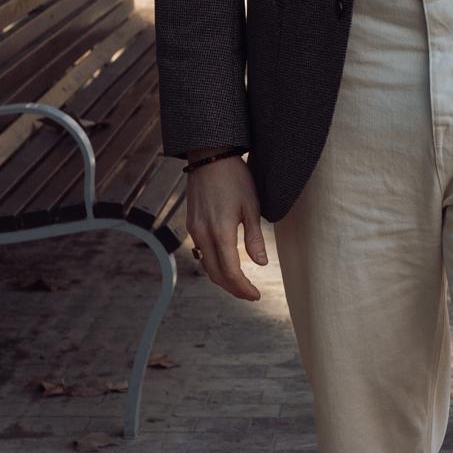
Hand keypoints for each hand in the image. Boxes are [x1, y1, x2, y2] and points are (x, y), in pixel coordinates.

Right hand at [186, 157, 268, 301]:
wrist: (209, 156)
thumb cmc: (235, 178)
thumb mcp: (251, 207)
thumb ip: (254, 238)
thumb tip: (261, 264)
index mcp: (220, 232)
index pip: (231, 272)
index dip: (243, 288)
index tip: (256, 296)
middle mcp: (203, 235)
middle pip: (215, 274)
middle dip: (233, 288)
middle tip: (250, 294)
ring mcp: (194, 230)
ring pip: (206, 265)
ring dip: (222, 278)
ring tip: (240, 283)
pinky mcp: (192, 224)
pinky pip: (201, 252)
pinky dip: (213, 264)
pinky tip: (226, 264)